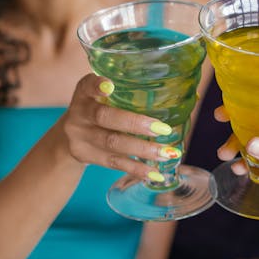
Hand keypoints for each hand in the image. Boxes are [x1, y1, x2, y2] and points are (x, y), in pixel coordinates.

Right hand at [59, 74, 176, 182]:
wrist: (68, 135)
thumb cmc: (97, 108)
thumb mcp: (101, 94)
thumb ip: (127, 91)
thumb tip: (190, 95)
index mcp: (84, 91)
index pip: (88, 84)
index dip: (98, 85)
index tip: (111, 86)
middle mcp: (79, 112)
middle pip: (105, 117)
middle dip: (135, 124)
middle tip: (163, 129)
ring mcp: (80, 136)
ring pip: (113, 143)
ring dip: (142, 150)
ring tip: (167, 153)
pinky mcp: (86, 155)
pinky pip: (114, 163)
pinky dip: (136, 169)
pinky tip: (155, 173)